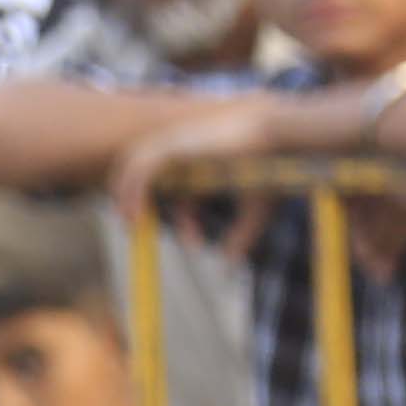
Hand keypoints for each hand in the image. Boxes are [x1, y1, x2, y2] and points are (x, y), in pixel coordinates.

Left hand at [105, 96, 293, 232]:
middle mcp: (186, 148)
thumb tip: (230, 264)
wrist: (277, 140)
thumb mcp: (255, 209)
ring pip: (136, 165)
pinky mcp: (174, 146)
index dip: (184, 217)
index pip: (182, 186)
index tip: (194, 243)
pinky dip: (133, 191)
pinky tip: (135, 216)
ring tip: (131, 225)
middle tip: (137, 229)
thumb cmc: (271, 168)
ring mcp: (178, 144)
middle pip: (149, 171)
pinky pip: (142, 169)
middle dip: (139, 199)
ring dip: (127, 194)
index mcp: (204, 158)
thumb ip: (242, 234)